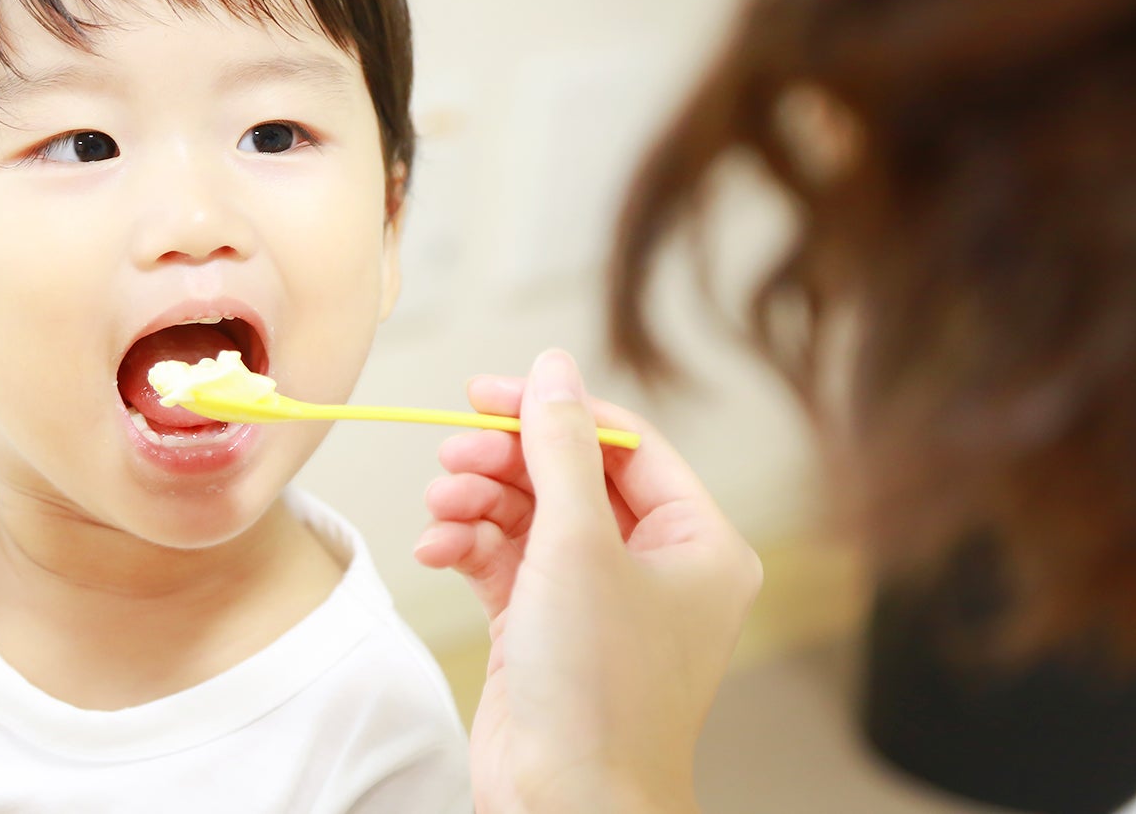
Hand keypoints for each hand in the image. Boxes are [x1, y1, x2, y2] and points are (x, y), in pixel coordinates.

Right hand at [415, 349, 760, 813]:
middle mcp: (655, 567)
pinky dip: (469, 548)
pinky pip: (505, 563)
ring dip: (478, 503)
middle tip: (451, 453)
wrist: (566, 805)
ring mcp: (599, 600)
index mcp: (698, 542)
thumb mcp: (578, 543)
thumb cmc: (599, 688)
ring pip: (531, 517)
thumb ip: (561, 445)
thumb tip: (554, 367)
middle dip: (505, 462)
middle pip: (571, 475)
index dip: (555, 410)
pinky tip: (436, 549)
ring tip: (439, 508)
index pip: (625, 443)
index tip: (487, 393)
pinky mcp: (547, 630)